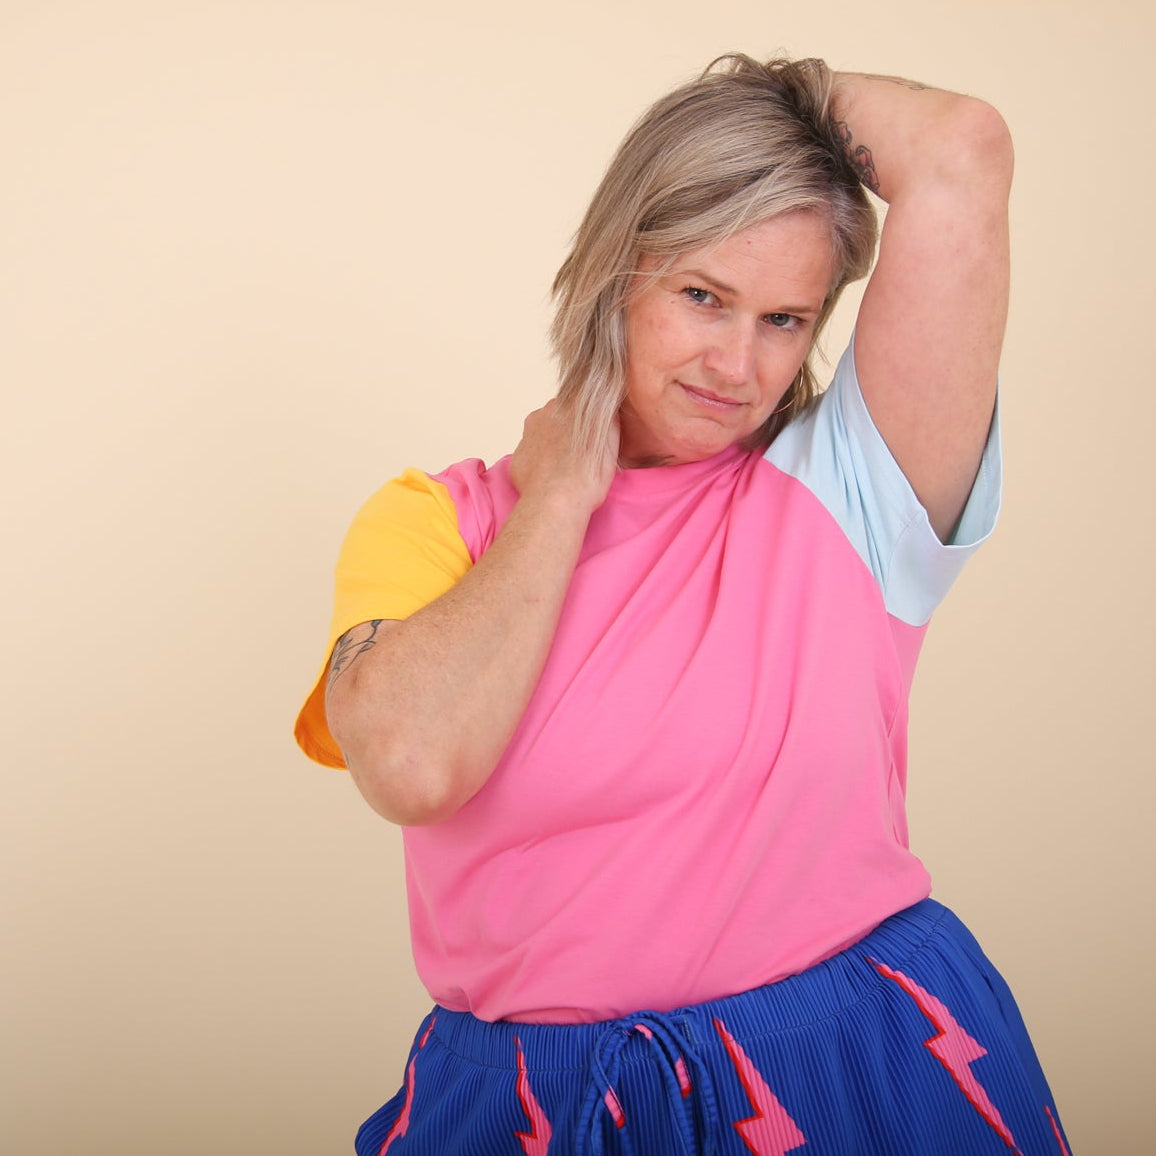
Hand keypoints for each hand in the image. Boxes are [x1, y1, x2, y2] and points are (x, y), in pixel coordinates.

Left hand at [510, 399, 619, 516]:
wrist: (555, 502)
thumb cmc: (586, 476)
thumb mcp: (610, 446)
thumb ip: (610, 422)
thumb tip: (608, 412)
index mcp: (572, 404)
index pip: (580, 401)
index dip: (587, 419)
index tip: (591, 435)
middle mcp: (546, 412)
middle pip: (559, 415)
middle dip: (567, 428)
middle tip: (579, 452)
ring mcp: (528, 432)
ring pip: (544, 432)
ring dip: (553, 443)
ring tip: (565, 466)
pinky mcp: (517, 453)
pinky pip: (532, 452)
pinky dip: (540, 460)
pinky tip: (550, 475)